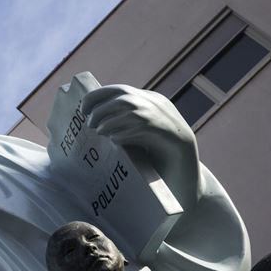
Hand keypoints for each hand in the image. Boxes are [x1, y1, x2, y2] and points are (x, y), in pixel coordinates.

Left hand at [82, 84, 199, 208]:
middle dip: (101, 108)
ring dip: (110, 120)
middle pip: (124, 96)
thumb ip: (121, 126)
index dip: (97, 97)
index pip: (119, 90)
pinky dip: (125, 132)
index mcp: (150, 103)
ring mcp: (166, 120)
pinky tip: (115, 140)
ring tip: (99, 132)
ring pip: (132, 109)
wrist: (187, 180)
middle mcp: (159, 107)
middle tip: (89, 124)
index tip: (82, 110)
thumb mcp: (136, 139)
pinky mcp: (171, 136)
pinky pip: (144, 127)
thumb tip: (90, 125)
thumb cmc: (156, 162)